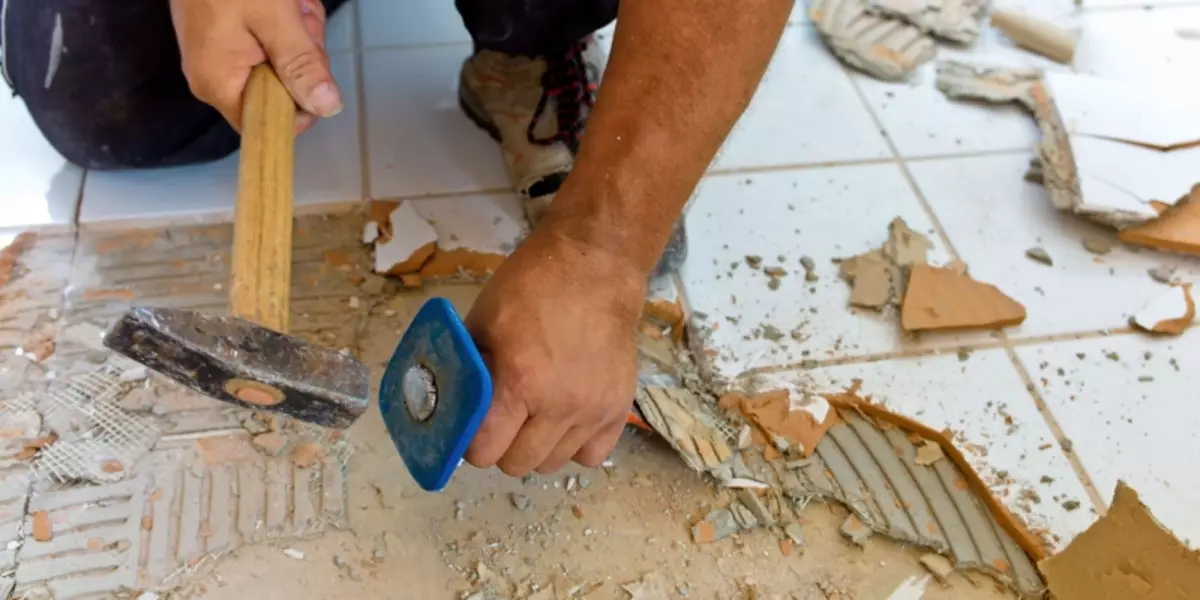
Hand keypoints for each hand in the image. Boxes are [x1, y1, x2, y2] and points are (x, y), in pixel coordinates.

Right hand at [169, 0, 341, 133]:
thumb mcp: (275, 19)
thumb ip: (301, 65)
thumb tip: (327, 108)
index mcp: (219, 84)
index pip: (268, 125)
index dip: (300, 104)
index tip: (311, 66)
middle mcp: (216, 78)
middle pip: (282, 90)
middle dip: (303, 53)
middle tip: (298, 19)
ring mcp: (222, 56)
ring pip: (283, 62)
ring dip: (299, 32)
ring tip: (290, 4)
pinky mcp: (229, 37)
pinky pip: (272, 42)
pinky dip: (287, 22)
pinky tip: (286, 3)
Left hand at [463, 225, 645, 475]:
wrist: (595, 266)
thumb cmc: (532, 286)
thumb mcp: (483, 320)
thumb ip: (466, 368)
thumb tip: (448, 405)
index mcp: (520, 381)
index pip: (485, 451)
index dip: (471, 442)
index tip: (472, 426)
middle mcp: (560, 405)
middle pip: (517, 465)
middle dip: (501, 446)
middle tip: (502, 419)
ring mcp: (594, 409)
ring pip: (553, 464)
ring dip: (537, 447)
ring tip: (535, 416)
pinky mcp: (619, 407)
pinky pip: (592, 455)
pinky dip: (575, 445)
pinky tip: (566, 420)